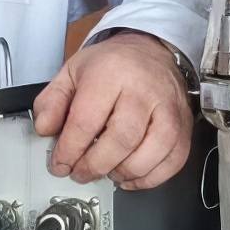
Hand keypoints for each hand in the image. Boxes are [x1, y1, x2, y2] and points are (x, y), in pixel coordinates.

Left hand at [32, 31, 193, 190]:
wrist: (152, 52)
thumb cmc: (113, 66)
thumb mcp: (72, 73)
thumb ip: (52, 101)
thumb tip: (45, 129)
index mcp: (111, 74)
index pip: (86, 121)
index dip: (69, 150)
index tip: (60, 164)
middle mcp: (143, 91)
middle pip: (121, 140)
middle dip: (95, 165)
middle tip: (80, 172)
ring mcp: (168, 109)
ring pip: (150, 154)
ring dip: (123, 172)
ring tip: (106, 172)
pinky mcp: (183, 126)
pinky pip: (172, 161)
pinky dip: (149, 178)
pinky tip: (130, 176)